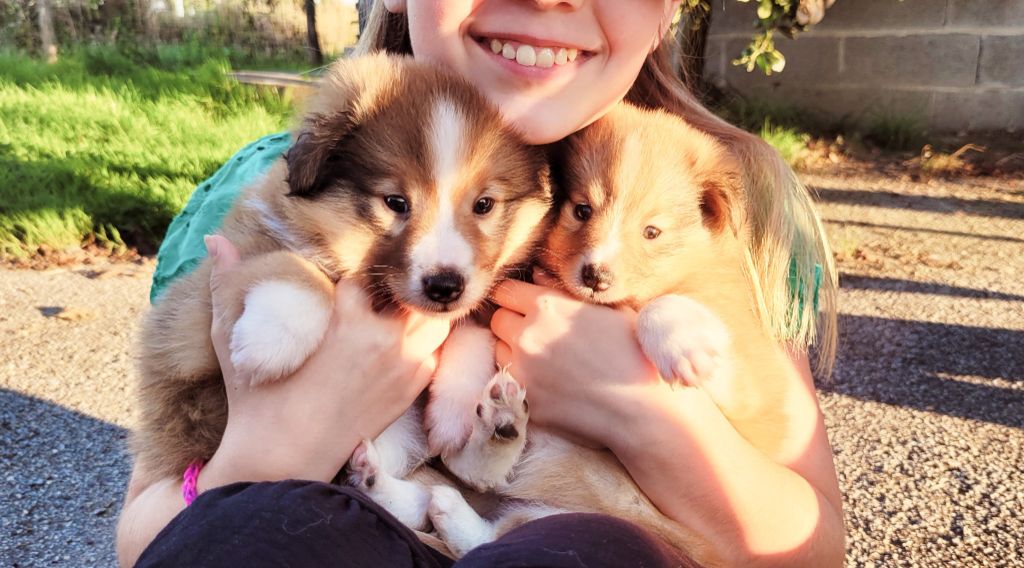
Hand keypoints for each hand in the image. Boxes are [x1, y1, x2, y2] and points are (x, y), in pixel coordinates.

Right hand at [200, 235, 449, 487]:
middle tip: (377, 295)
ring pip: (433, 320)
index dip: (351, 281)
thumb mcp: (232, 337)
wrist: (281, 462)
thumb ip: (227, 283)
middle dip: (395, 290)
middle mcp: (386, 340)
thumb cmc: (254, 402)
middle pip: (408, 293)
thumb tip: (216, 238)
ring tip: (394, 315)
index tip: (342, 288)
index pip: (362, 279)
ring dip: (417, 313)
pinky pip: (435, 352)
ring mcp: (406, 366)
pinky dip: (425, 342)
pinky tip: (403, 343)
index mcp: (348, 320)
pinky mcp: (412, 390)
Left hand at [489, 268, 660, 446]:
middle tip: (538, 332)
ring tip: (545, 359)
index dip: (514, 295)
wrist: (640, 412)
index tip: (524, 303)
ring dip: (513, 350)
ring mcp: (521, 371)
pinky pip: (508, 381)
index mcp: (548, 307)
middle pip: (497, 319)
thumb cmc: (634, 356)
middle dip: (512, 321)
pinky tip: (548, 382)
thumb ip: (566, 291)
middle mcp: (527, 336)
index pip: (505, 290)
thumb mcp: (610, 311)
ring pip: (499, 350)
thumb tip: (537, 275)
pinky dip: (520, 378)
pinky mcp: (521, 401)